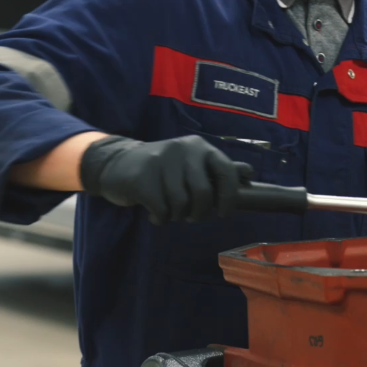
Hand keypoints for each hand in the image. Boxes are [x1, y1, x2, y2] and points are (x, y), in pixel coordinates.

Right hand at [79, 135, 253, 224]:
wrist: (117, 163)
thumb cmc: (164, 168)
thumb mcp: (192, 163)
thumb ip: (219, 169)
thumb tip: (249, 174)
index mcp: (200, 147)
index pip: (225, 171)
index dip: (228, 196)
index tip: (223, 212)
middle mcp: (184, 150)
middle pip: (203, 194)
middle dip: (199, 212)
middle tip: (191, 216)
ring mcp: (161, 162)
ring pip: (181, 205)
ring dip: (177, 216)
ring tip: (170, 210)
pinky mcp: (141, 178)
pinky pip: (162, 210)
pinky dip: (161, 218)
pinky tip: (156, 214)